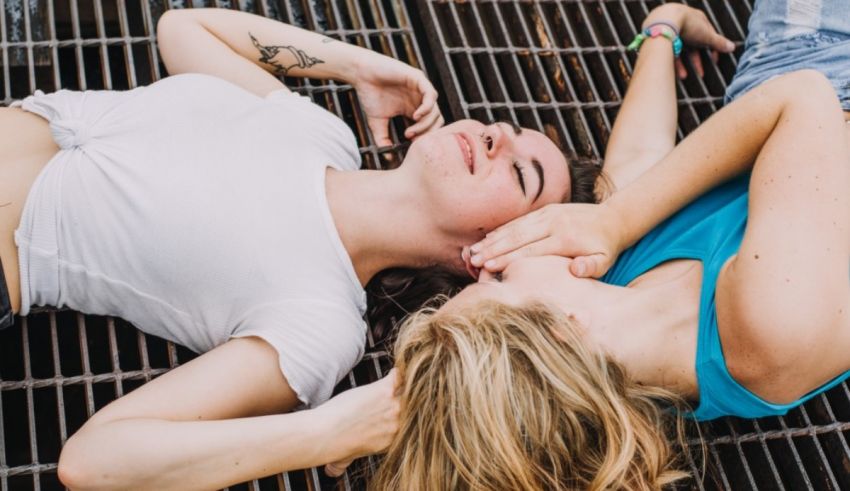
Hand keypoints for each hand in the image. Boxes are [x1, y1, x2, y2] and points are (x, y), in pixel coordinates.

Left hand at [315, 369, 399, 475]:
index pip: (408, 423)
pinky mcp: (384, 391)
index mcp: (391, 440)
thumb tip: (333, 471)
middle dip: (408, 398)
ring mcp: (393, 407)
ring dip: (405, 383)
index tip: (397, 408)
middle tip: (400, 391)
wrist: (326, 435)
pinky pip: (399, 375)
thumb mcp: (345, 458)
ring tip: (400, 379)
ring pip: (409, 390)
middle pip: (412, 406)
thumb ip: (343, 462)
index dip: (403, 413)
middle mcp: (397, 425)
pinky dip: (398, 370)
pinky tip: (395, 367)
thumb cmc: (332, 446)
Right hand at [351, 52, 442, 146]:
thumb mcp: (377, 122)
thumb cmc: (369, 94)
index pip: (430, 126)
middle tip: (412, 139)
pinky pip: (431, 95)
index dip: (424, 137)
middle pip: (437, 120)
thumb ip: (383, 139)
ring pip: (436, 110)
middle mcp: (420, 99)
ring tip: (410, 131)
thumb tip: (388, 156)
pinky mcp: (418, 78)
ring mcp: (421, 88)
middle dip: (427, 133)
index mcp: (414, 108)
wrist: (361, 74)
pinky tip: (416, 116)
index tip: (411, 143)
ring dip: (426, 124)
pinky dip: (427, 108)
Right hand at [469, 202, 625, 277]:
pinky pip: (519, 221)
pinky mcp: (545, 210)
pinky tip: (487, 239)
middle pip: (517, 238)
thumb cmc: (606, 247)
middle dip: (493, 250)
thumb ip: (591, 267)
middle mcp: (553, 223)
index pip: (531, 250)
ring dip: (492, 240)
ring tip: (473, 251)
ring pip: (514, 228)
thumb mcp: (605, 261)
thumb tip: (575, 270)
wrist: (613, 218)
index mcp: (565, 238)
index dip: (508, 259)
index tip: (489, 267)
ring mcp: (547, 214)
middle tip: (473, 260)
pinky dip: (501, 230)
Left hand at [643, 4, 734, 78]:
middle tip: (701, 73)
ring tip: (685, 77)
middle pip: (693, 44)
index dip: (712, 48)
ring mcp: (672, 30)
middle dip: (697, 60)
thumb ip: (718, 43)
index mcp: (697, 19)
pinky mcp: (662, 38)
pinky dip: (673, 62)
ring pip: (681, 50)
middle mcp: (684, 23)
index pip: (708, 34)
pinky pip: (669, 52)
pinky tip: (676, 73)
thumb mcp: (707, 35)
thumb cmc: (687, 24)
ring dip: (684, 65)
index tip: (715, 60)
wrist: (663, 21)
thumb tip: (732, 47)